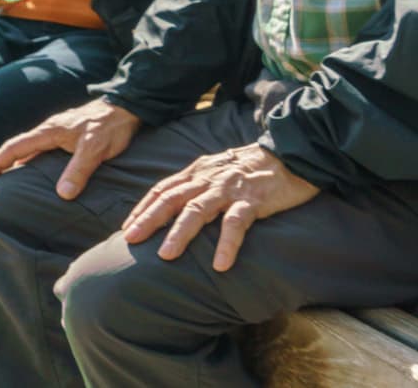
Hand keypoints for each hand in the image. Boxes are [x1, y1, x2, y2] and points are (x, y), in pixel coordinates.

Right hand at [0, 98, 140, 199]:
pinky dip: (28, 162)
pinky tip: (32, 173)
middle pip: (15, 148)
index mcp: (48, 132)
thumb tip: (62, 194)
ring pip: (27, 150)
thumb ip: (78, 169)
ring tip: (3, 181)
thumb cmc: (109, 127)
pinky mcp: (65, 137)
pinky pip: (39, 151)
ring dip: (13, 164)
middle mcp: (47, 131)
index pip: (14, 147)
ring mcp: (56, 133)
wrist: (125, 108)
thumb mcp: (95, 149)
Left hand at [121, 143, 319, 271]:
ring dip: (179, 233)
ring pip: (197, 210)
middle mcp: (207, 179)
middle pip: (171, 198)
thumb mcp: (217, 171)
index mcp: (197, 172)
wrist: (291, 154)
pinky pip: (236, 223)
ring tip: (165, 256)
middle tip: (129, 240)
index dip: (143, 208)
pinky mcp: (252, 200)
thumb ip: (197, 185)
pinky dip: (226, 244)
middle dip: (148, 219)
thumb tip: (174, 204)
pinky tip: (220, 264)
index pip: (162, 189)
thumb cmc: (251, 167)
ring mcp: (228, 189)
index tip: (126, 227)